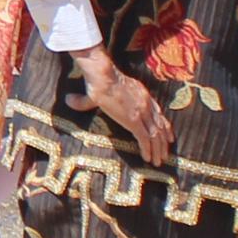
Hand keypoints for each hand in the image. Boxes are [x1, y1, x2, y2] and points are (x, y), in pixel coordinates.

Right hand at [72, 47, 172, 164]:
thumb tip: (69, 100)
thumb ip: (84, 100)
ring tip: (158, 162)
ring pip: (155, 135)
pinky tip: (148, 159)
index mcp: (142, 95)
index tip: (168, 137)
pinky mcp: (133, 120)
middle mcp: (146, 104)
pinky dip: (148, 150)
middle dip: (163, 143)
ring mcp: (141, 112)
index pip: (158, 113)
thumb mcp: (96, 91)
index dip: (165, 127)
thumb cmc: (98, 80)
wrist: (102, 76)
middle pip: (160, 126)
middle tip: (164, 155)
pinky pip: (145, 139)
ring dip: (158, 150)